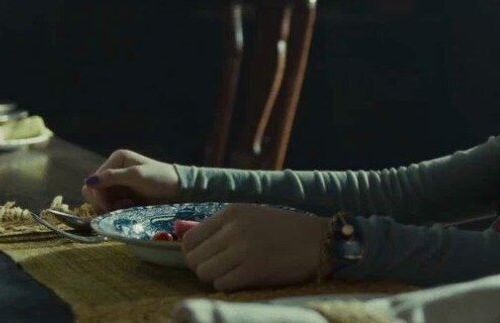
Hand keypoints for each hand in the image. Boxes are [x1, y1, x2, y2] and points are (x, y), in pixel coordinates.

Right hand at [81, 149, 179, 212]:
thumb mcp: (137, 176)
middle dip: (102, 202)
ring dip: (109, 206)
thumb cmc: (160, 178)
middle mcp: (114, 169)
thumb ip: (113, 177)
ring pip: (100, 199)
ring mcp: (118, 183)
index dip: (98, 195)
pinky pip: (110, 204)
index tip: (109, 207)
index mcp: (117, 159)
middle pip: (93, 190)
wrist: (178, 189)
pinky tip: (129, 208)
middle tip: (116, 209)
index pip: (94, 180)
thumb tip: (89, 181)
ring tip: (126, 207)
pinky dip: (115, 208)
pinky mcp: (123, 194)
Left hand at [182, 204, 329, 291]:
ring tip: (235, 272)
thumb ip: (218, 226)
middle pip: (193, 259)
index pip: (189, 239)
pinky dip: (229, 285)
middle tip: (222, 267)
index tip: (208, 257)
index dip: (195, 253)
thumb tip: (180, 232)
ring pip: (204, 273)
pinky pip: (222, 285)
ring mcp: (243, 250)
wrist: (320, 241)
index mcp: (232, 212)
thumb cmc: (284, 230)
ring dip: (216, 277)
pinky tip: (245, 278)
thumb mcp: (251, 217)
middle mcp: (235, 229)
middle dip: (204, 267)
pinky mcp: (254, 270)